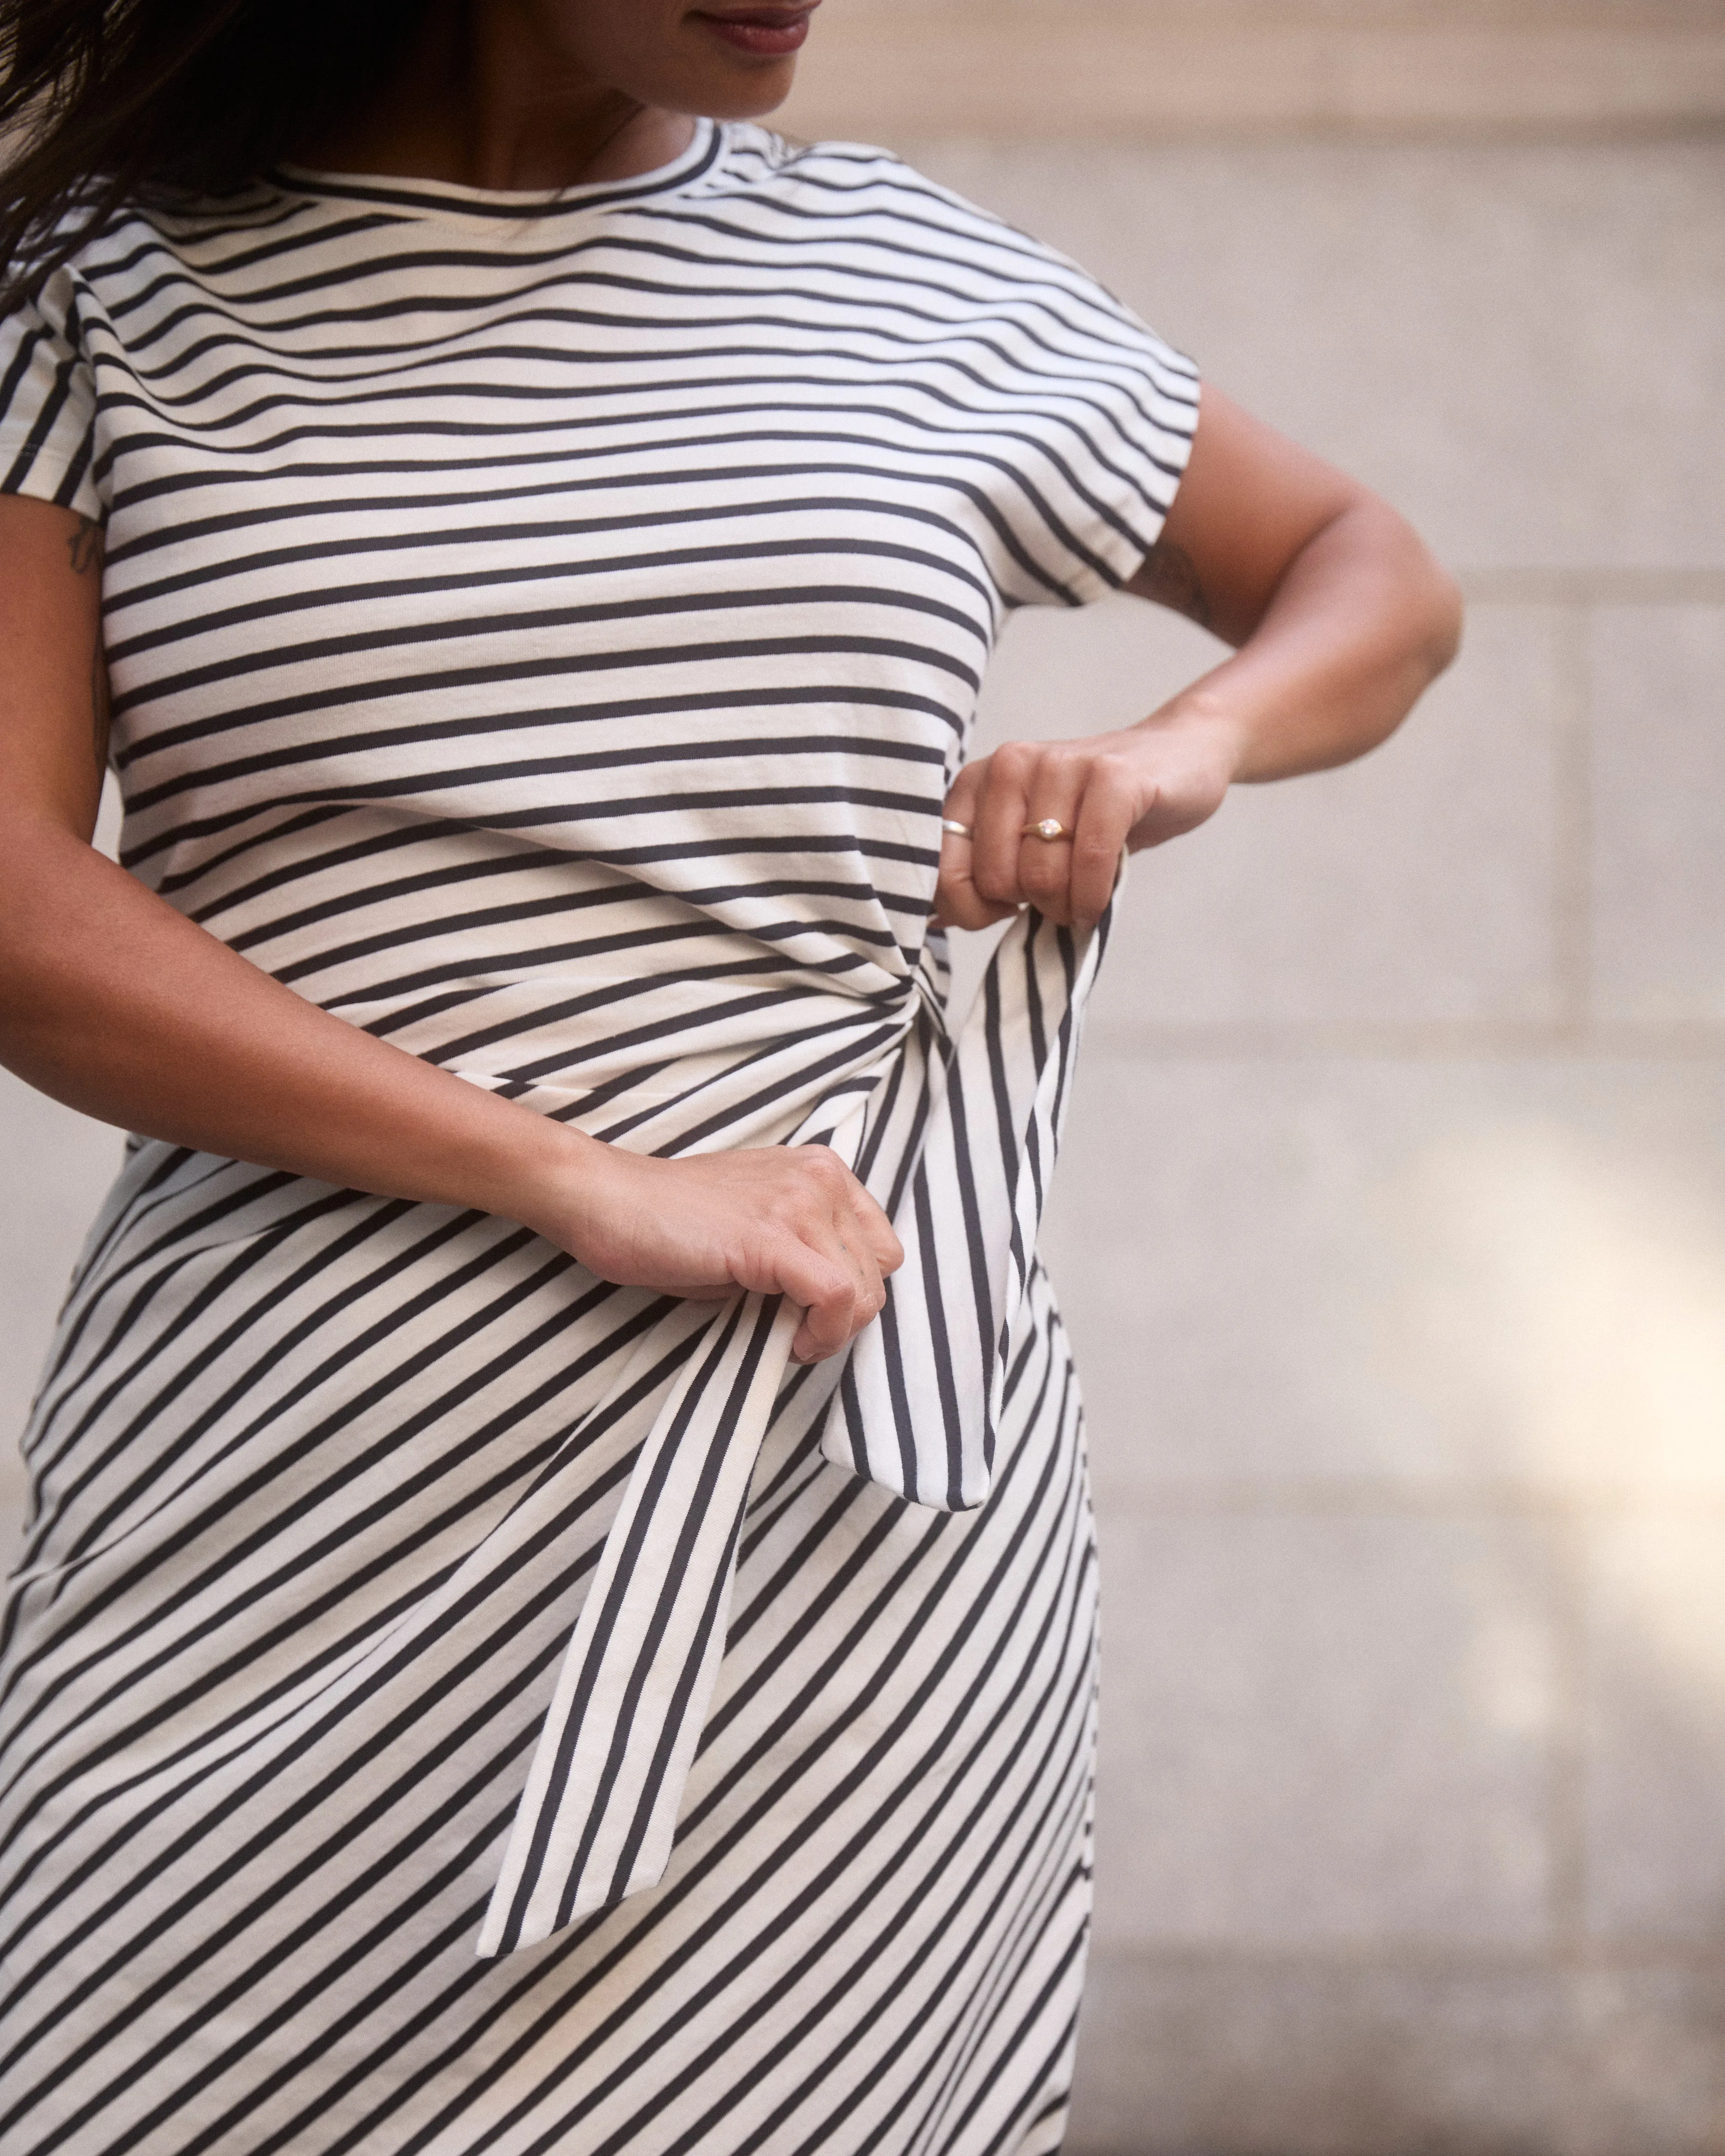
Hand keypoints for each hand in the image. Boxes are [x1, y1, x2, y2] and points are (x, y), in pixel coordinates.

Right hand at [524, 1138, 904, 1364]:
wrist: (608, 1200)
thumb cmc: (669, 1221)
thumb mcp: (756, 1224)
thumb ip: (801, 1248)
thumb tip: (831, 1305)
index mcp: (820, 1171)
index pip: (880, 1245)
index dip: (855, 1292)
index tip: (814, 1316)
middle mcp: (819, 1179)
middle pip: (880, 1269)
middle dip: (848, 1316)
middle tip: (800, 1335)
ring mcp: (798, 1203)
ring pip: (863, 1288)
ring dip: (833, 1330)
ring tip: (789, 1340)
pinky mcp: (772, 1237)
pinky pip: (834, 1296)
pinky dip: (821, 1332)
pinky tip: (788, 1343)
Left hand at [933, 701, 1244, 930]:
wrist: (1176, 758)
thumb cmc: (1093, 813)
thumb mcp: (1026, 839)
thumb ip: (977, 872)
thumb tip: (932, 921)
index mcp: (977, 782)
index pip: (943, 869)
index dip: (972, 910)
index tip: (1005, 909)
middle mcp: (1010, 765)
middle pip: (998, 880)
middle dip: (1030, 906)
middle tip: (1057, 897)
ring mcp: (1061, 765)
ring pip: (1042, 876)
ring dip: (1067, 906)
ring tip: (1081, 896)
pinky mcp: (1112, 776)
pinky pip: (1091, 860)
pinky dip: (1095, 895)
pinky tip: (1100, 899)